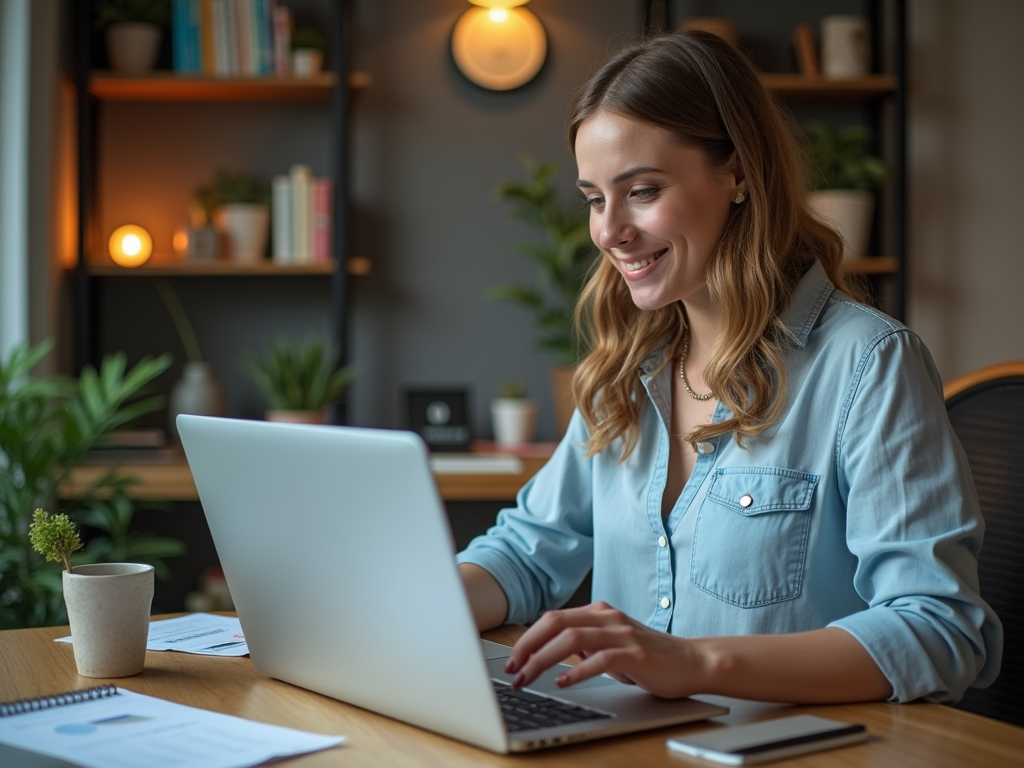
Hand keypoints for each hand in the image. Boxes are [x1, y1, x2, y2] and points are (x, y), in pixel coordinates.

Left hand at [504, 602, 704, 698]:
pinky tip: (562, 682)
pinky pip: (599, 659)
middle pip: (555, 623)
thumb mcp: (612, 644)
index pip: (552, 619)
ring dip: (544, 660)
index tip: (513, 659)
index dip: (528, 638)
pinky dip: (576, 671)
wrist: (693, 661)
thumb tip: (555, 649)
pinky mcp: (635, 654)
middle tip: (513, 670)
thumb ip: (586, 643)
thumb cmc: (651, 657)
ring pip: (572, 640)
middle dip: (528, 646)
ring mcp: (622, 633)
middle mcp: (608, 617)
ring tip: (529, 678)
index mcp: (599, 612)